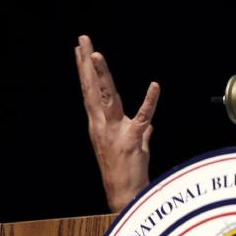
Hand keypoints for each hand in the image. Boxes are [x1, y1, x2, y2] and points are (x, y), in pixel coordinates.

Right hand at [75, 34, 159, 212]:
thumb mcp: (134, 148)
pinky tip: (154, 85)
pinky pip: (143, 117)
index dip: (86, 70)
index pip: (91, 91)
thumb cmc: (127, 173)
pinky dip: (150, 101)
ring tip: (95, 54)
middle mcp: (102, 125)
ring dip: (101, 75)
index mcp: (100, 125)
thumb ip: (140, 132)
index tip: (80, 50)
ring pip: (107, 97)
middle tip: (81, 39)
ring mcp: (115, 132)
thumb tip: (147, 123)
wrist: (125, 196)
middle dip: (86, 63)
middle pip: (92, 88)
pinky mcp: (132, 140)